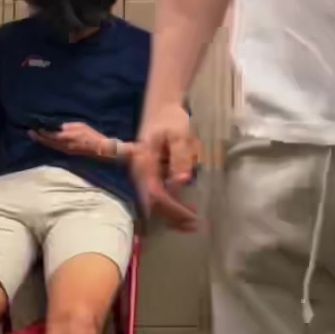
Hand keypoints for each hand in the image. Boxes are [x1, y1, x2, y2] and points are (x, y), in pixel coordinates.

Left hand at [30, 121, 108, 159]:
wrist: (98, 149)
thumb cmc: (90, 135)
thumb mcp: (79, 126)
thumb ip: (67, 126)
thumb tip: (58, 126)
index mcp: (65, 137)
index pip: (49, 135)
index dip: (41, 131)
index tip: (34, 127)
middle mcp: (62, 145)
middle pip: (47, 142)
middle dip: (38, 137)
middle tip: (29, 132)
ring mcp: (64, 150)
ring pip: (50, 146)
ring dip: (42, 141)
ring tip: (35, 136)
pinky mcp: (67, 152)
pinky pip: (54, 148)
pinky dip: (48, 144)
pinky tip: (46, 141)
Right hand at [133, 103, 201, 232]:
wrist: (162, 107)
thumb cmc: (171, 119)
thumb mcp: (179, 135)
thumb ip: (180, 157)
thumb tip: (182, 181)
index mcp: (144, 163)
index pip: (156, 194)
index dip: (173, 208)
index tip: (191, 216)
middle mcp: (140, 172)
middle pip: (153, 203)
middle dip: (173, 217)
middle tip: (194, 226)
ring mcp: (143, 175)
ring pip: (155, 202)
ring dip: (172, 214)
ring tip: (192, 224)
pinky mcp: (150, 175)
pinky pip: (158, 194)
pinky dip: (171, 205)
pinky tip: (185, 210)